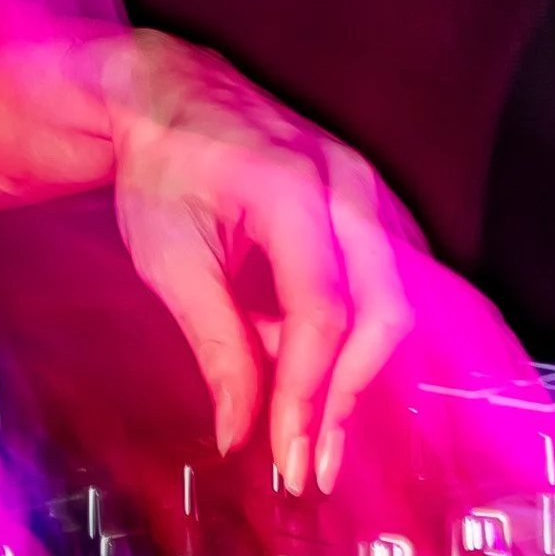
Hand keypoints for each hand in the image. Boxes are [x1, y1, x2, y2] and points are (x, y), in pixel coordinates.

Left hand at [95, 29, 412, 498]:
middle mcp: (345, 183)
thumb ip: (216, 347)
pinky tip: (314, 373)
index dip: (308, 394)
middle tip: (309, 461)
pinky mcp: (370, 202)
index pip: (320, 313)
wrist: (168, 94)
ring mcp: (366, 186)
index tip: (288, 458)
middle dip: (347, 396)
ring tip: (310, 433)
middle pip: (381, 311)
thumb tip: (240, 435)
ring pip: (392, 302)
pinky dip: (354, 337)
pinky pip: (384, 283)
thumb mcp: (171, 258)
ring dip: (355, 374)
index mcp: (289, 189)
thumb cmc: (161, 168)